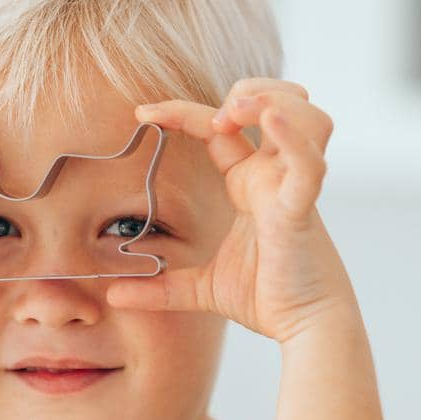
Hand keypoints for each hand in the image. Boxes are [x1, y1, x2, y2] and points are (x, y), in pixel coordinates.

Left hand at [105, 78, 355, 344]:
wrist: (304, 328)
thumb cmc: (268, 300)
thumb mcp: (200, 289)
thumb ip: (159, 288)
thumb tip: (113, 296)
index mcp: (252, 183)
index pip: (219, 130)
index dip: (182, 113)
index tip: (142, 113)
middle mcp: (276, 175)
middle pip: (273, 101)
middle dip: (245, 91)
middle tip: (212, 116)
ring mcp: (293, 186)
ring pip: (303, 114)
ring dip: (270, 99)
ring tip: (235, 112)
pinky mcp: (303, 208)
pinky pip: (307, 161)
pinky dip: (293, 135)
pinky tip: (270, 121)